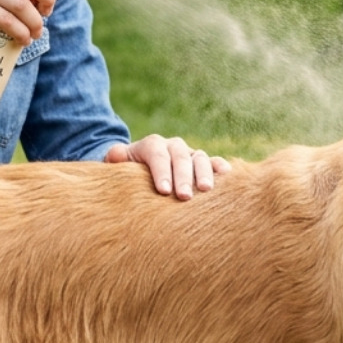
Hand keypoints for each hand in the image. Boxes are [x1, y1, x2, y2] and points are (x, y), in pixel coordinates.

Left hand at [105, 135, 230, 199]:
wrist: (140, 170)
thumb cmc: (126, 173)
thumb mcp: (116, 166)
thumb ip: (115, 158)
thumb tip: (115, 154)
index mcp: (151, 145)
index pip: (157, 154)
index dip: (161, 171)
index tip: (164, 191)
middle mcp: (172, 147)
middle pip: (179, 156)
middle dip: (183, 176)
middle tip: (184, 196)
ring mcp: (189, 155)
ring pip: (199, 158)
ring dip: (204, 173)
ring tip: (206, 190)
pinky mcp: (202, 165)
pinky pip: (214, 163)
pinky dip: (222, 168)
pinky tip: (228, 178)